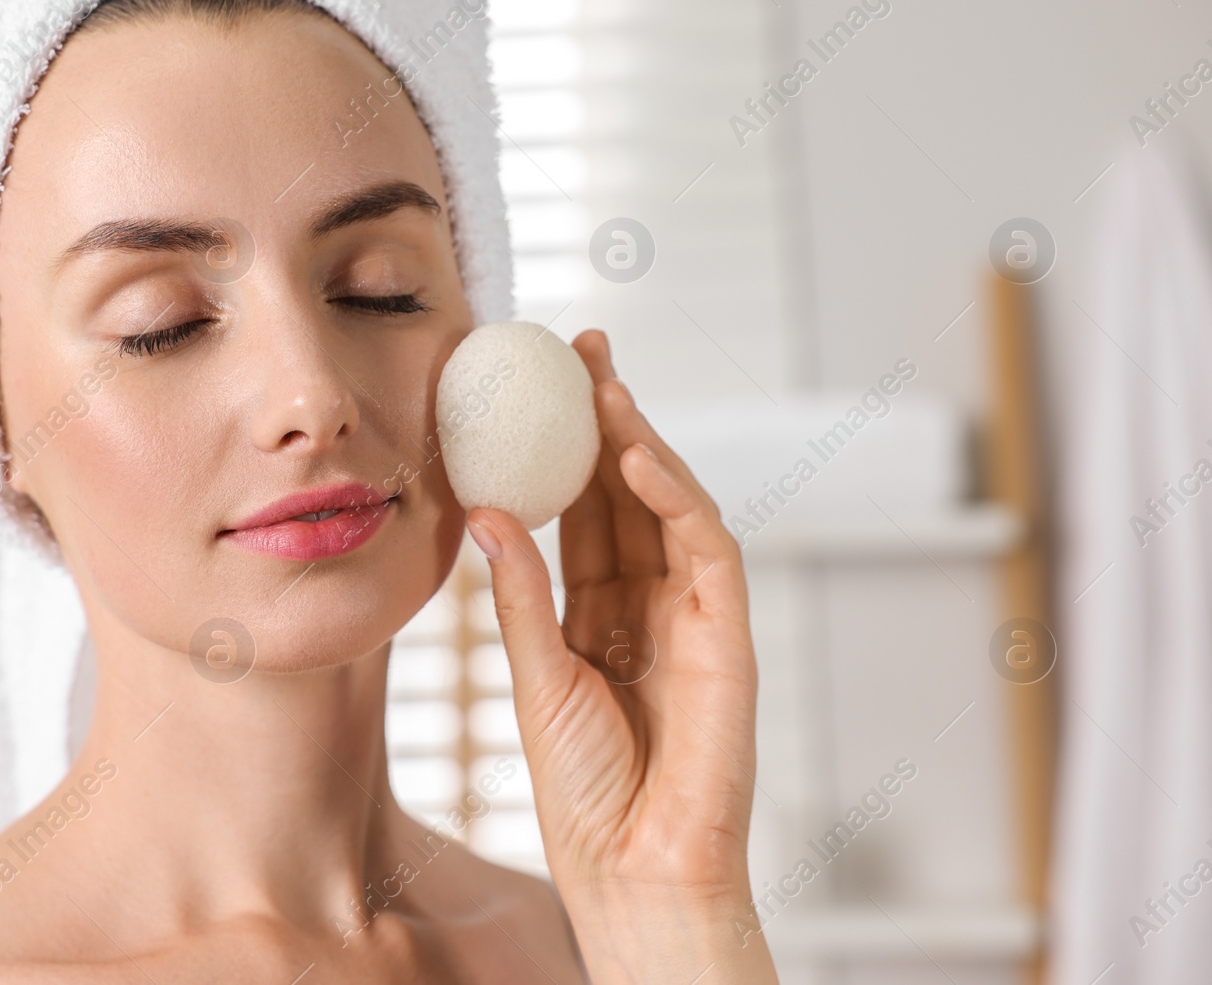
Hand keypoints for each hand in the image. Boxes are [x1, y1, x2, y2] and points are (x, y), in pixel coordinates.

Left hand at [464, 330, 777, 984]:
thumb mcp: (535, 677)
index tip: (534, 387)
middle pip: (627, 492)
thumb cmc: (582, 789)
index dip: (563, 450)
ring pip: (669, 505)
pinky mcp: (726, 631)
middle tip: (581, 347)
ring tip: (604, 381)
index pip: (582, 512)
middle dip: (607, 417)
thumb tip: (485, 512)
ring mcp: (690, 613)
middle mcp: (646, 603)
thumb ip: (521, 595)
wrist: (632, 864)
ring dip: (640, 439)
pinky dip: (676, 497)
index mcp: (596, 615)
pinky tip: (635, 455)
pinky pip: (706, 546)